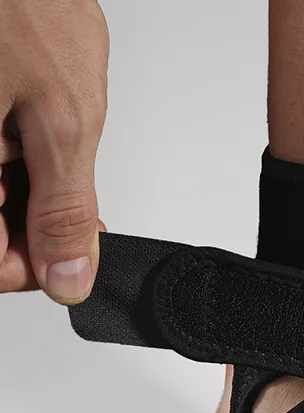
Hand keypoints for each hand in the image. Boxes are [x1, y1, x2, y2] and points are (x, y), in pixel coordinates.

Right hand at [0, 0, 108, 302]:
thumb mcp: (62, 120)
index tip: (69, 257)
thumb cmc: (24, 6)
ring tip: (48, 134)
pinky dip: (18, 157)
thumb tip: (68, 278)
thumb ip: (64, 208)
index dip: (29, 268)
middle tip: (66, 181)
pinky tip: (34, 127)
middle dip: (34, 223)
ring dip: (29, 188)